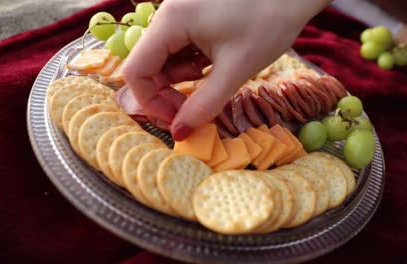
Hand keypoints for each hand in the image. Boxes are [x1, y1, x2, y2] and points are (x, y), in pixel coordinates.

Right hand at [122, 0, 329, 139]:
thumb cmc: (270, 22)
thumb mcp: (236, 69)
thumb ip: (205, 105)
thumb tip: (180, 134)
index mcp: (171, 22)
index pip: (136, 71)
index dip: (152, 103)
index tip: (178, 121)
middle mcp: (168, 14)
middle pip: (149, 65)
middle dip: (168, 93)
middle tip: (194, 112)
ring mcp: (180, 13)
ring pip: (165, 58)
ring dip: (182, 80)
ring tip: (213, 80)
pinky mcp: (194, 15)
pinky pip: (180, 47)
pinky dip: (192, 64)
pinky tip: (215, 66)